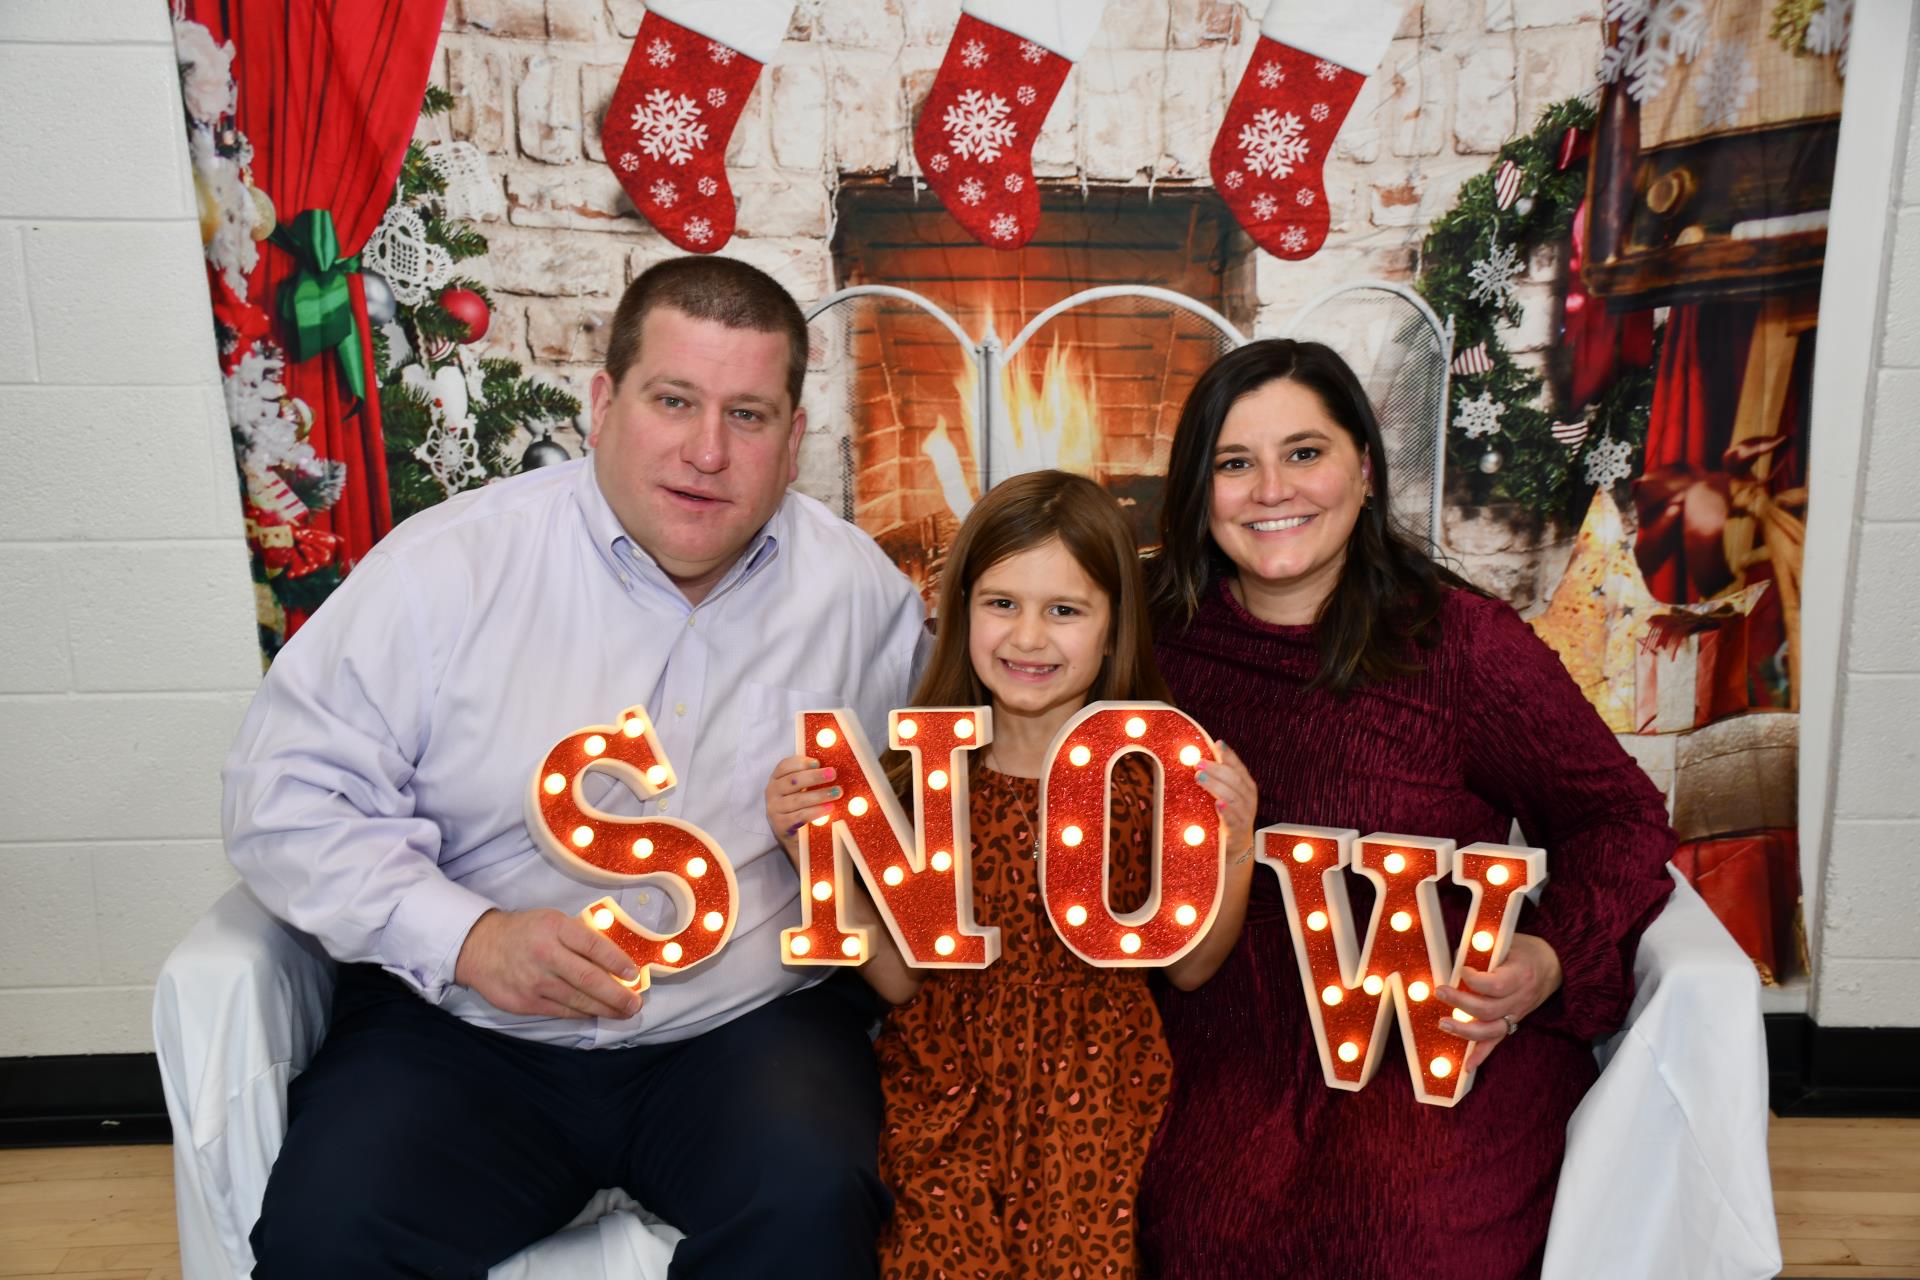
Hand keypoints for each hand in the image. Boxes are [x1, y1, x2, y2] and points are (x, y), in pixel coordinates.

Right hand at [454, 907, 641, 1019]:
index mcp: (556, 928)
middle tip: (635, 1004)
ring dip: (605, 1009)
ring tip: (624, 1013)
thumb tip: (615, 959)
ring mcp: (535, 981)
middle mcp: (546, 955)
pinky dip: (582, 1014)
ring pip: (578, 1000)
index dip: (618, 962)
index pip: (594, 946)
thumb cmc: (526, 932)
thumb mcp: (552, 921)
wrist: (479, 947)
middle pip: (589, 979)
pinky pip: (562, 1010)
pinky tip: (596, 1014)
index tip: (635, 975)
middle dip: (617, 995)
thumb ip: (579, 937)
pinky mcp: (526, 1002)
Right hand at [764, 754, 838, 867]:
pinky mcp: (780, 825)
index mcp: (777, 778)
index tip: (818, 762)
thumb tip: (831, 767)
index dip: (801, 762)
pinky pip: (799, 817)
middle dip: (814, 776)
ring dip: (819, 795)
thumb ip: (811, 777)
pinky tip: (829, 808)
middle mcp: (772, 792)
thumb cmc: (801, 806)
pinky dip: (815, 812)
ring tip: (837, 792)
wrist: (794, 836)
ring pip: (797, 799)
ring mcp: (774, 809)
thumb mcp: (802, 789)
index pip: (784, 766)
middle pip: (792, 780)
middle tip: (833, 774)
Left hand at [1194, 741, 1257, 859]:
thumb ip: (1218, 776)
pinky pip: (1233, 820)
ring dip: (1215, 786)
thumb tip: (1200, 756)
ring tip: (1199, 777)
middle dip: (1216, 769)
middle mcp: (1249, 798)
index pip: (1239, 767)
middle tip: (1198, 763)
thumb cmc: (1228, 813)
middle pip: (1234, 780)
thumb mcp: (1225, 792)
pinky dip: (1226, 811)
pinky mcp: (1238, 831)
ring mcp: (1245, 815)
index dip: (1229, 755)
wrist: (1235, 844)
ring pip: (1232, 797)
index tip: (1217, 744)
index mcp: (1246, 786)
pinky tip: (1217, 803)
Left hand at [1436, 932, 1563, 1071]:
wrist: (1554, 965)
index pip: (1496, 985)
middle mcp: (1520, 999)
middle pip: (1488, 1009)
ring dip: (1465, 1030)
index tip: (1460, 970)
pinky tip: (1468, 1066)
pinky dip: (1482, 1054)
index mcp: (1520, 976)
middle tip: (1440, 991)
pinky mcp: (1513, 1023)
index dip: (1474, 980)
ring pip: (1491, 1030)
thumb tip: (1453, 958)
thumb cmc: (1526, 950)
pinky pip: (1497, 1041)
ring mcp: (1517, 1014)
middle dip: (1460, 1002)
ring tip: (1443, 1023)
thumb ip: (1484, 951)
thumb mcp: (1508, 942)